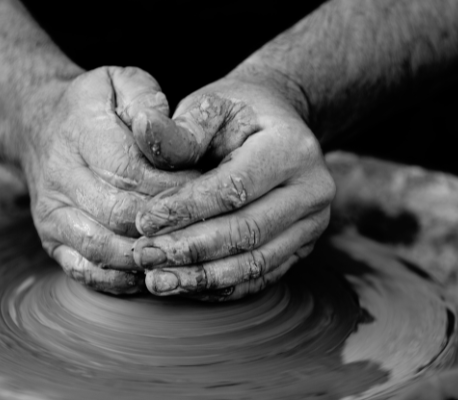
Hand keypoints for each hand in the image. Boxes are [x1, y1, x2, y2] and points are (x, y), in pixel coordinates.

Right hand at [20, 66, 196, 293]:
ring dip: (149, 257)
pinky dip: (123, 280)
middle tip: (207, 228)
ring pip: (105, 250)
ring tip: (187, 253)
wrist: (41, 125)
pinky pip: (86, 272)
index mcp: (80, 133)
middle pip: (121, 215)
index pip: (131, 172)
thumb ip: (148, 102)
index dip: (174, 189)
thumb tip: (162, 132)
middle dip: (169, 226)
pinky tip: (154, 270)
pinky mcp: (51, 241)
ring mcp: (51, 214)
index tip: (208, 191)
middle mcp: (59, 177)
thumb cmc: (98, 105)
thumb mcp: (123, 82)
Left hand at [131, 69, 334, 300]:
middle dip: (191, 249)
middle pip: (248, 231)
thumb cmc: (234, 114)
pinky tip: (184, 287)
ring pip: (255, 263)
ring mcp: (312, 224)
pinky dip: (220, 287)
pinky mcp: (301, 248)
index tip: (144, 222)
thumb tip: (144, 129)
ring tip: (158, 281)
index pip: (235, 188)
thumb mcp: (210, 107)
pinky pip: (260, 277)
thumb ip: (180, 130)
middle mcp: (313, 189)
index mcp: (293, 147)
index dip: (188, 208)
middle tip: (145, 256)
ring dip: (203, 277)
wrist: (274, 124)